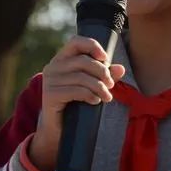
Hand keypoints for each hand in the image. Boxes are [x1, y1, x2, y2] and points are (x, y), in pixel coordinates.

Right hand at [28, 35, 124, 170]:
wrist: (58, 128)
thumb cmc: (76, 102)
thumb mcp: (92, 86)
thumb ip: (105, 75)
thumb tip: (121, 68)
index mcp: (62, 59)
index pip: (76, 42)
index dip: (92, 45)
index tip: (105, 57)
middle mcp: (53, 66)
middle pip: (83, 61)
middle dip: (102, 72)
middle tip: (111, 85)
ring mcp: (49, 81)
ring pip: (81, 77)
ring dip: (99, 87)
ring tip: (107, 97)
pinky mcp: (50, 95)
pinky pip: (75, 91)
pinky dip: (89, 95)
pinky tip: (95, 101)